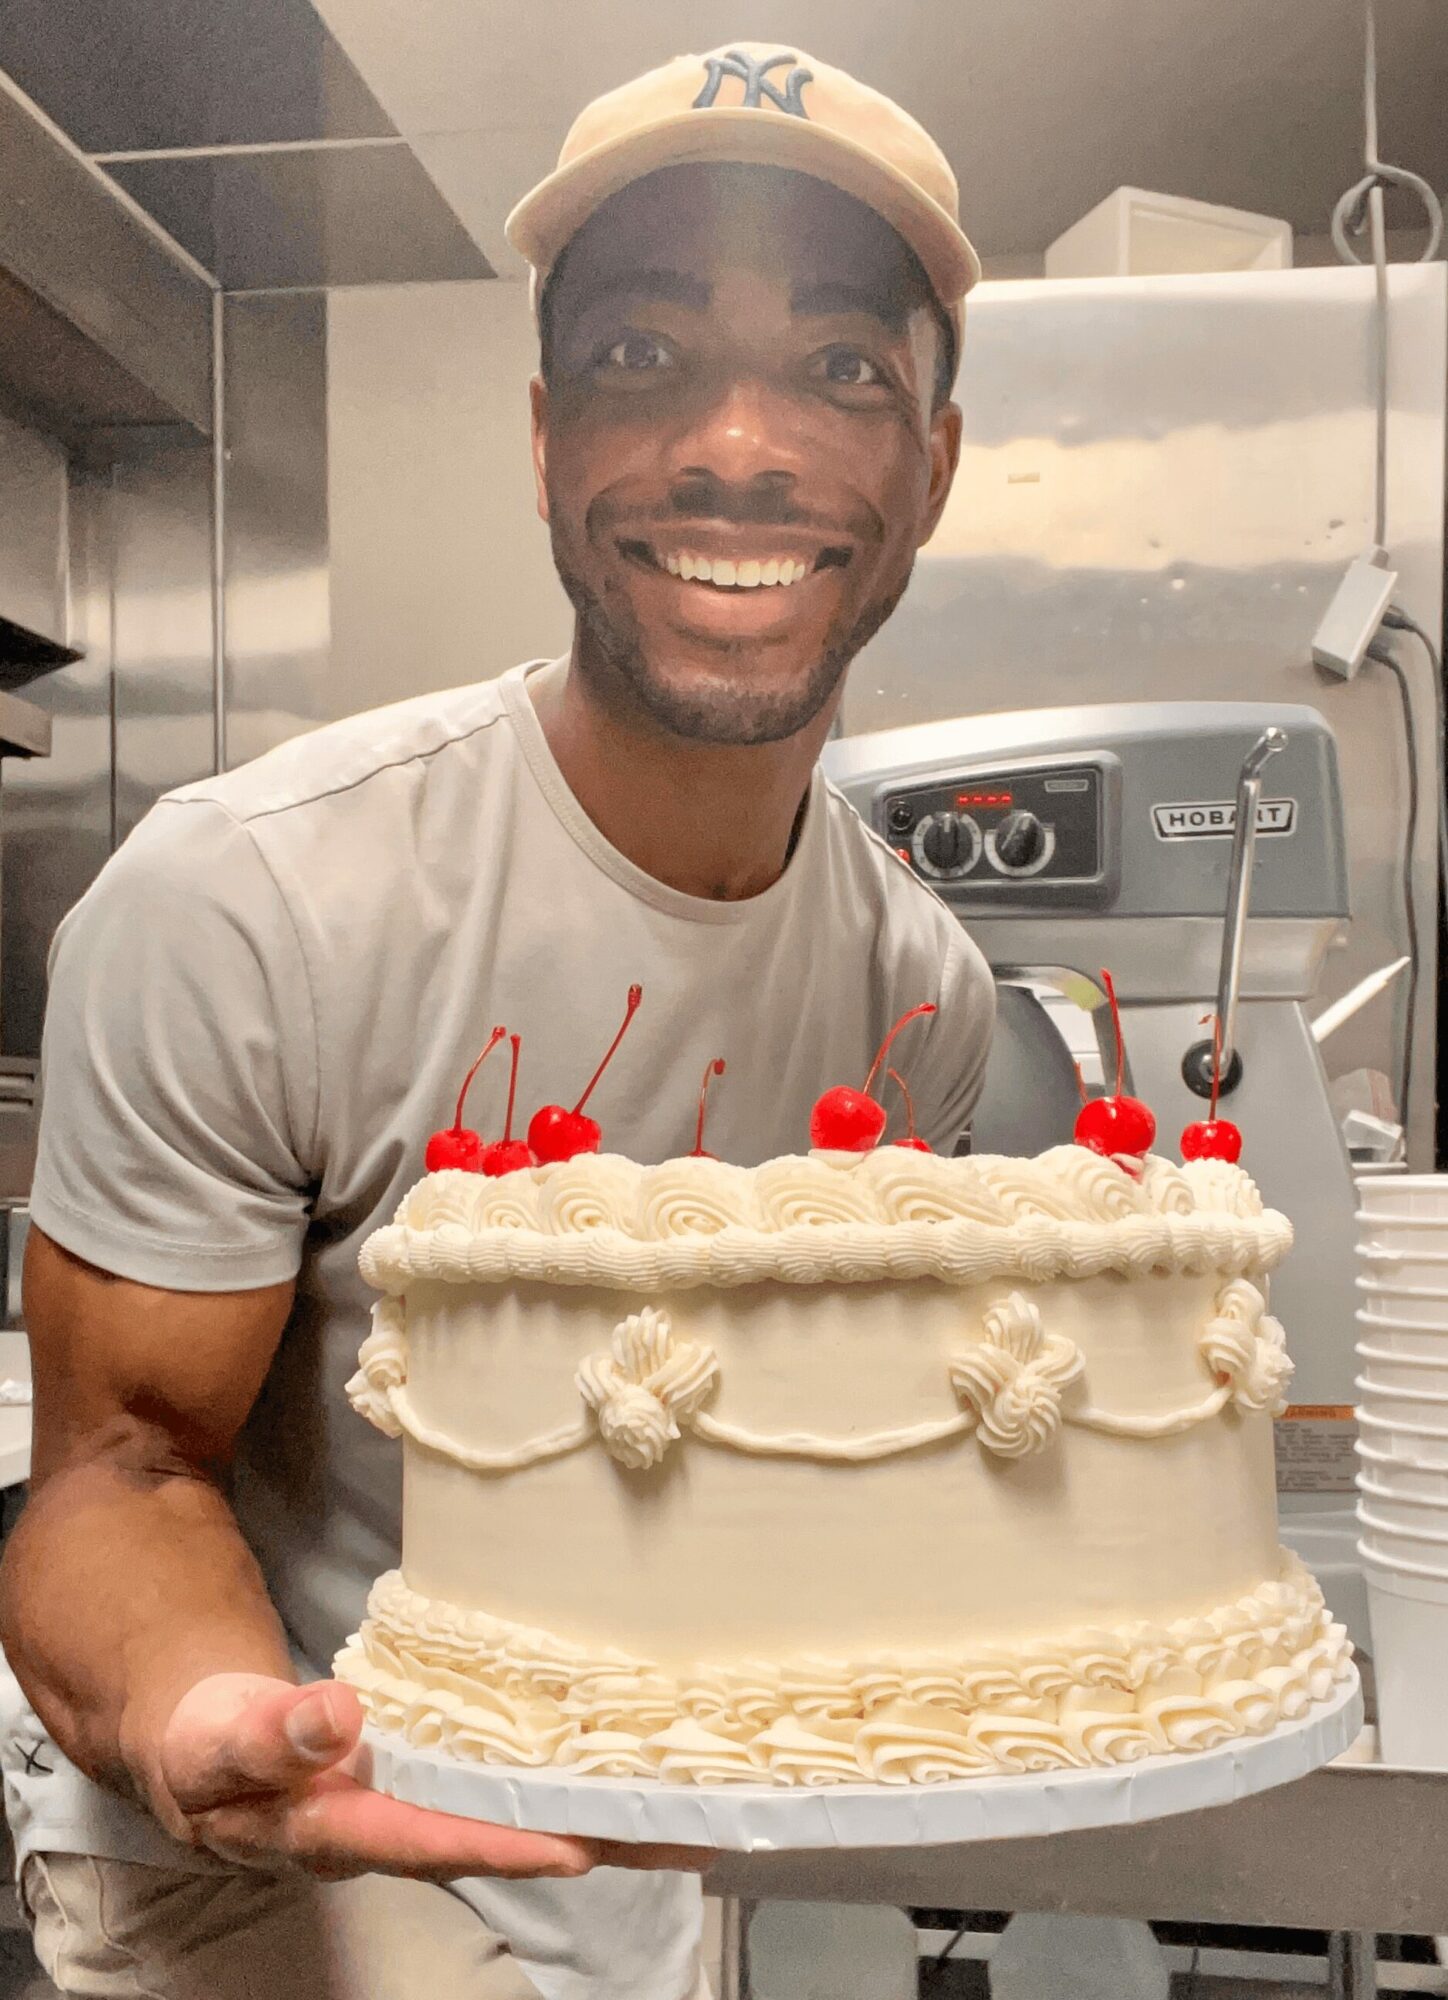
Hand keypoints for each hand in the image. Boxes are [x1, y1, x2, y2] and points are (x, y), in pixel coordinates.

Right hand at [151, 1674, 708, 1880]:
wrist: (206, 1744)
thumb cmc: (210, 1745)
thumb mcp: (222, 1740)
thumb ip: (273, 1735)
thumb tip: (338, 1721)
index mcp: (343, 1830)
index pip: (438, 1842)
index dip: (508, 1844)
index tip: (580, 1843)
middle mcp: (402, 1828)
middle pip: (510, 1841)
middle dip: (601, 1841)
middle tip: (695, 1829)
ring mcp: (425, 1805)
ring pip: (524, 1816)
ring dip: (603, 1814)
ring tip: (696, 1803)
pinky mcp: (436, 1776)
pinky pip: (512, 1783)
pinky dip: (566, 1776)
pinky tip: (624, 1764)